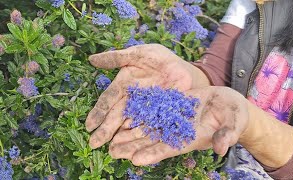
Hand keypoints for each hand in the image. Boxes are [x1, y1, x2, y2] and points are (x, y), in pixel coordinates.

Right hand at [86, 44, 209, 148]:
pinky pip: (149, 127)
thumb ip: (117, 57)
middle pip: (117, 116)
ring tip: (112, 150)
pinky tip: (134, 146)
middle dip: (105, 129)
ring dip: (121, 137)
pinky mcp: (160, 117)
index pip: (108, 100)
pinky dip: (142, 137)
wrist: (185, 70)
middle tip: (94, 143)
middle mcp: (132, 101)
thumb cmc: (160, 60)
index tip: (89, 125)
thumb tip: (91, 59)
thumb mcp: (139, 54)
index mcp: (123, 86)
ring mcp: (145, 110)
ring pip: (130, 124)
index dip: (99, 112)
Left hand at [108, 86, 248, 165]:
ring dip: (130, 134)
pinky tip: (123, 117)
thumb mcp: (234, 122)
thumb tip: (221, 148)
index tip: (135, 160)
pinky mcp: (171, 107)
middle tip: (112, 151)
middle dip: (133, 147)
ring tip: (111, 139)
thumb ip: (227, 134)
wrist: (228, 102)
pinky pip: (152, 112)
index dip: (153, 154)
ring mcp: (173, 119)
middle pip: (153, 141)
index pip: (170, 148)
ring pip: (148, 128)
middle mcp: (179, 131)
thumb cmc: (234, 114)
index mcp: (192, 138)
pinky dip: (138, 115)